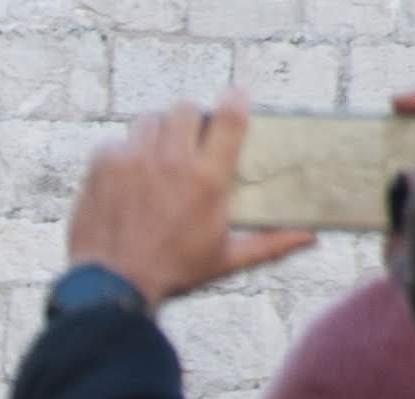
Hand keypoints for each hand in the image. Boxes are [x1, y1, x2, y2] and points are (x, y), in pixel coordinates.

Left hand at [64, 93, 315, 304]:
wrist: (112, 285)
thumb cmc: (173, 272)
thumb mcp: (226, 259)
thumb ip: (270, 243)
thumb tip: (311, 237)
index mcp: (208, 178)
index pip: (230, 117)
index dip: (236, 99)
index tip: (237, 96)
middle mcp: (172, 161)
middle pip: (186, 108)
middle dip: (191, 119)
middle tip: (190, 139)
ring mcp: (134, 159)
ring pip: (150, 120)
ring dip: (157, 133)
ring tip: (158, 157)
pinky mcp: (103, 165)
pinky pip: (117, 142)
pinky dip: (124, 154)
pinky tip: (128, 178)